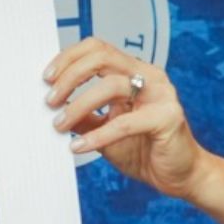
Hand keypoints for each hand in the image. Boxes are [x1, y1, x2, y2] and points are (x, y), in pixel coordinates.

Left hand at [44, 37, 208, 199]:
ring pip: (112, 85)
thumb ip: (83, 117)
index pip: (98, 49)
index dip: (69, 58)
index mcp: (133, 72)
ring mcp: (161, 94)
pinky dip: (98, 135)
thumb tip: (52, 108)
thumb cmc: (141, 149)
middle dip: (70, 77)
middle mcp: (148, 76)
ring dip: (78, 106)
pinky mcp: (168, 117)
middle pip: (102, 57)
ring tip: (59, 125)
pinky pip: (125, 123)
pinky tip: (79, 147)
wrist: (176, 174)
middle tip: (50, 101)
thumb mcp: (102, 130)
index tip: (46, 78)